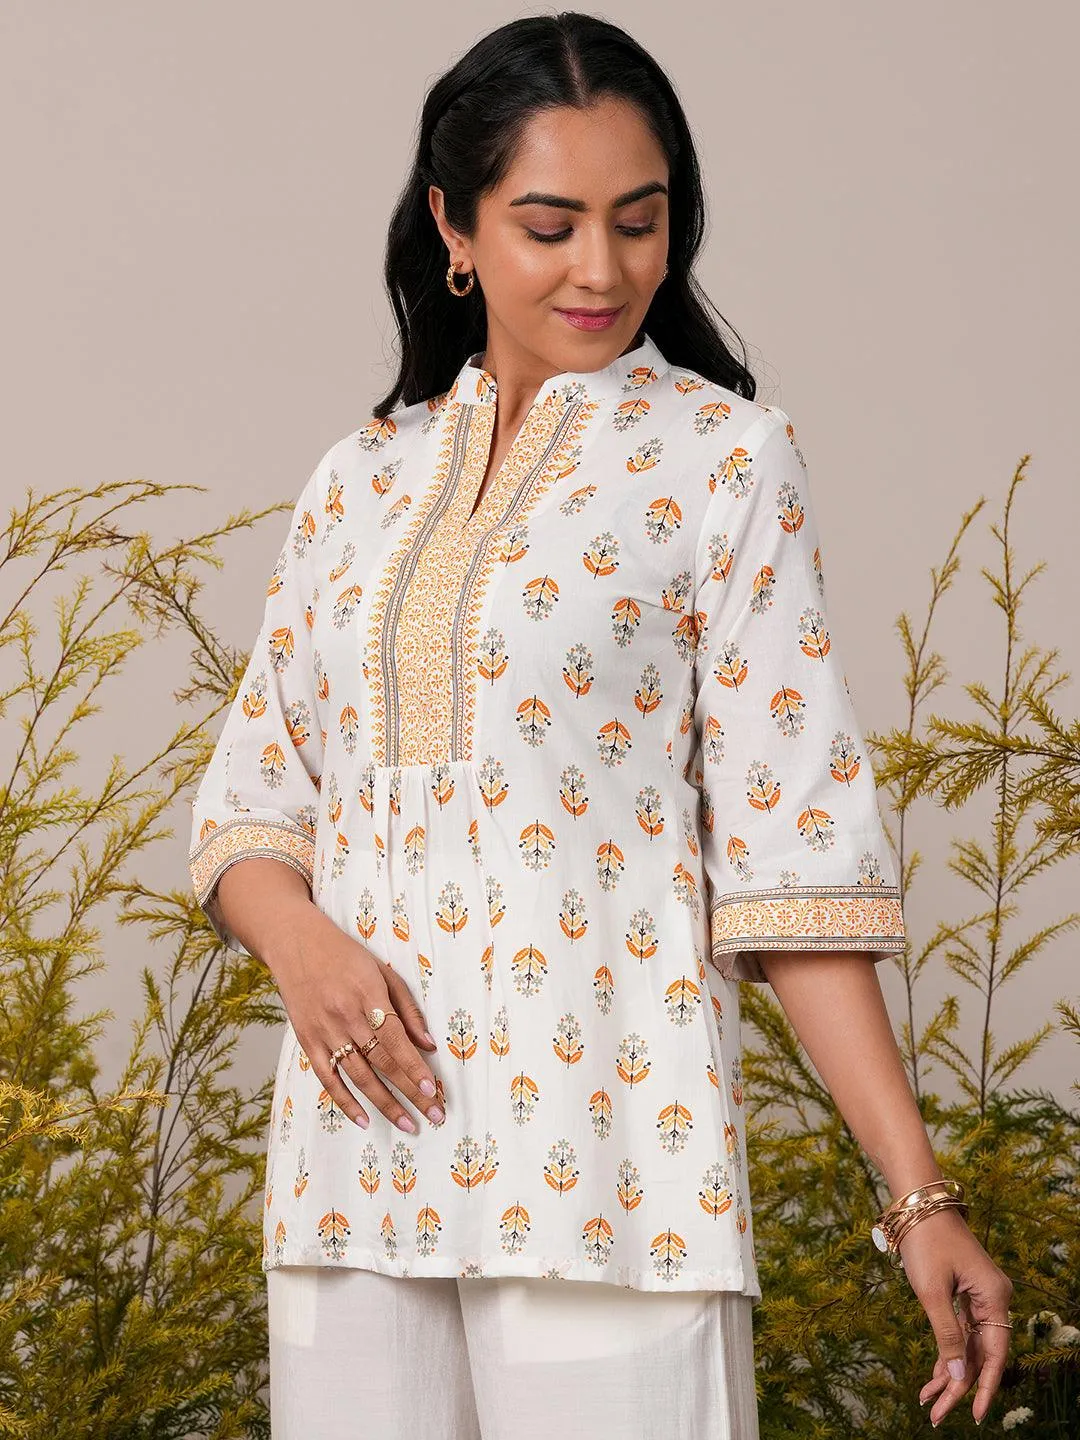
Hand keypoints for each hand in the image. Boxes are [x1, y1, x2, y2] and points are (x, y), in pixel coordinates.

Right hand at [268, 902, 443, 1133]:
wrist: (296, 945)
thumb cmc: (345, 957)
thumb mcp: (383, 972)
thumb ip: (406, 1008)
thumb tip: (429, 1045)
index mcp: (368, 995)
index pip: (396, 1040)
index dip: (414, 1067)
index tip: (432, 1090)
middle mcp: (345, 1016)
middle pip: (382, 1062)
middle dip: (410, 1091)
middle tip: (433, 1114)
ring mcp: (325, 1031)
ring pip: (359, 1076)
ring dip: (385, 1104)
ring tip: (408, 1123)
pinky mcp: (308, 1042)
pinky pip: (328, 1079)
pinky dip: (345, 1102)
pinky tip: (364, 1119)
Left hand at [898, 1206, 1013, 1426]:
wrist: (919, 1203)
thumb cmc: (925, 1242)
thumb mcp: (931, 1291)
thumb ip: (946, 1333)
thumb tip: (956, 1375)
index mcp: (995, 1297)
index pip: (995, 1354)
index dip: (985, 1387)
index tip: (975, 1415)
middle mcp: (994, 1299)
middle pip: (980, 1354)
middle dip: (957, 1386)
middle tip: (935, 1415)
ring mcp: (980, 1297)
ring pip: (969, 1346)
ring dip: (949, 1372)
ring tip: (928, 1402)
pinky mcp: (965, 1294)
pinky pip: (961, 1331)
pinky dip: (946, 1352)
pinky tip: (932, 1378)